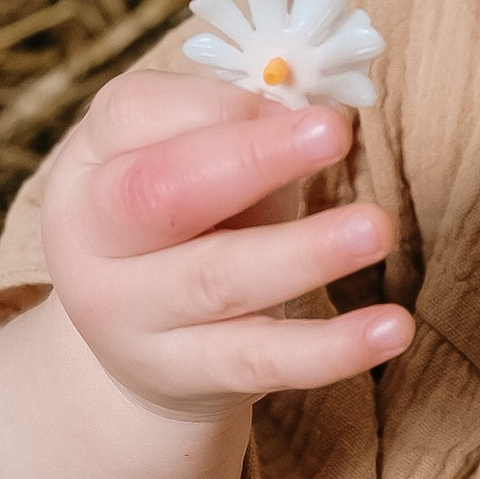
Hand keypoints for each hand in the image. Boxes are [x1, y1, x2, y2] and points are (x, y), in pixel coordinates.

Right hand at [40, 67, 412, 427]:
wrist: (140, 347)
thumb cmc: (186, 226)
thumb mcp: (190, 167)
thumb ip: (238, 132)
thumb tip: (312, 113)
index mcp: (86, 168)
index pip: (131, 114)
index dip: (220, 104)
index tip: (301, 101)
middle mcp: (90, 245)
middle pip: (159, 195)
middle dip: (251, 159)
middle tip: (335, 133)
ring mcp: (130, 320)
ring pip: (217, 281)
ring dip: (304, 251)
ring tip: (377, 228)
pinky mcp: (186, 377)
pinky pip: (263, 360)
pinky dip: (332, 347)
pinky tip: (393, 327)